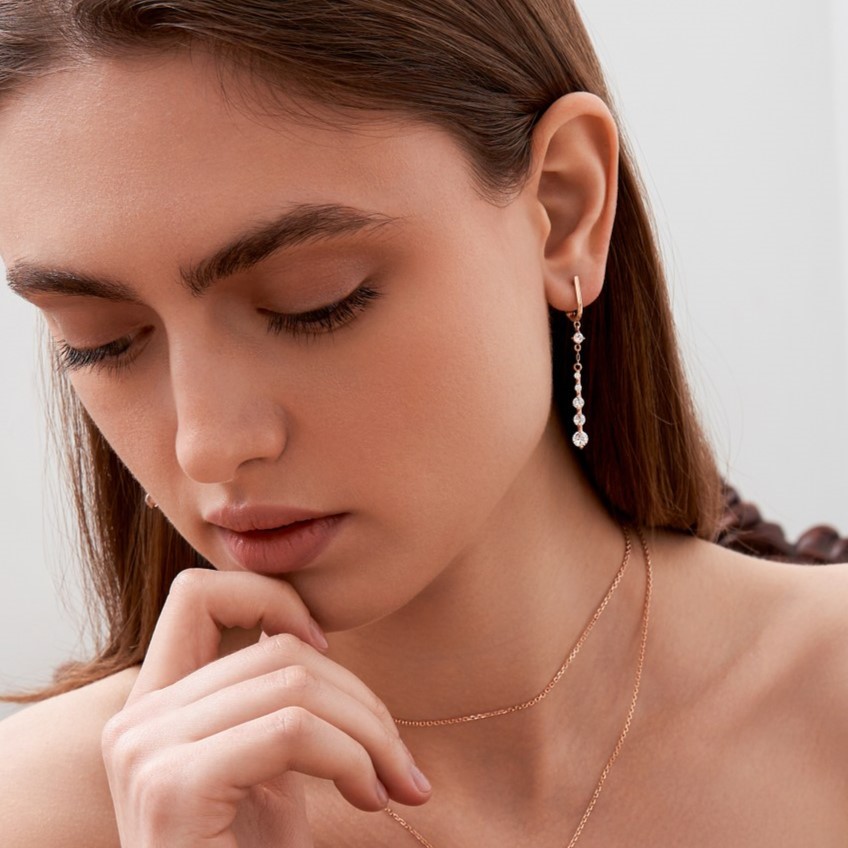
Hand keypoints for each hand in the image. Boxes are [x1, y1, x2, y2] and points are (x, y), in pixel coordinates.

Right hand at [101, 569, 430, 847]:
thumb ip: (267, 700)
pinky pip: (293, 730)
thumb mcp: (262, 765)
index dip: (273, 600)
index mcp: (154, 703)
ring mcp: (146, 750)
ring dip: (369, 733)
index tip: (326, 653)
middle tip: (397, 759)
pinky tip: (369, 799)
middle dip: (361, 699)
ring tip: (393, 781)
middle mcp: (136, 719)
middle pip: (277, 649)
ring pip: (294, 684)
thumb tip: (316, 638)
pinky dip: (352, 759)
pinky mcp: (173, 787)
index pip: (199, 593)